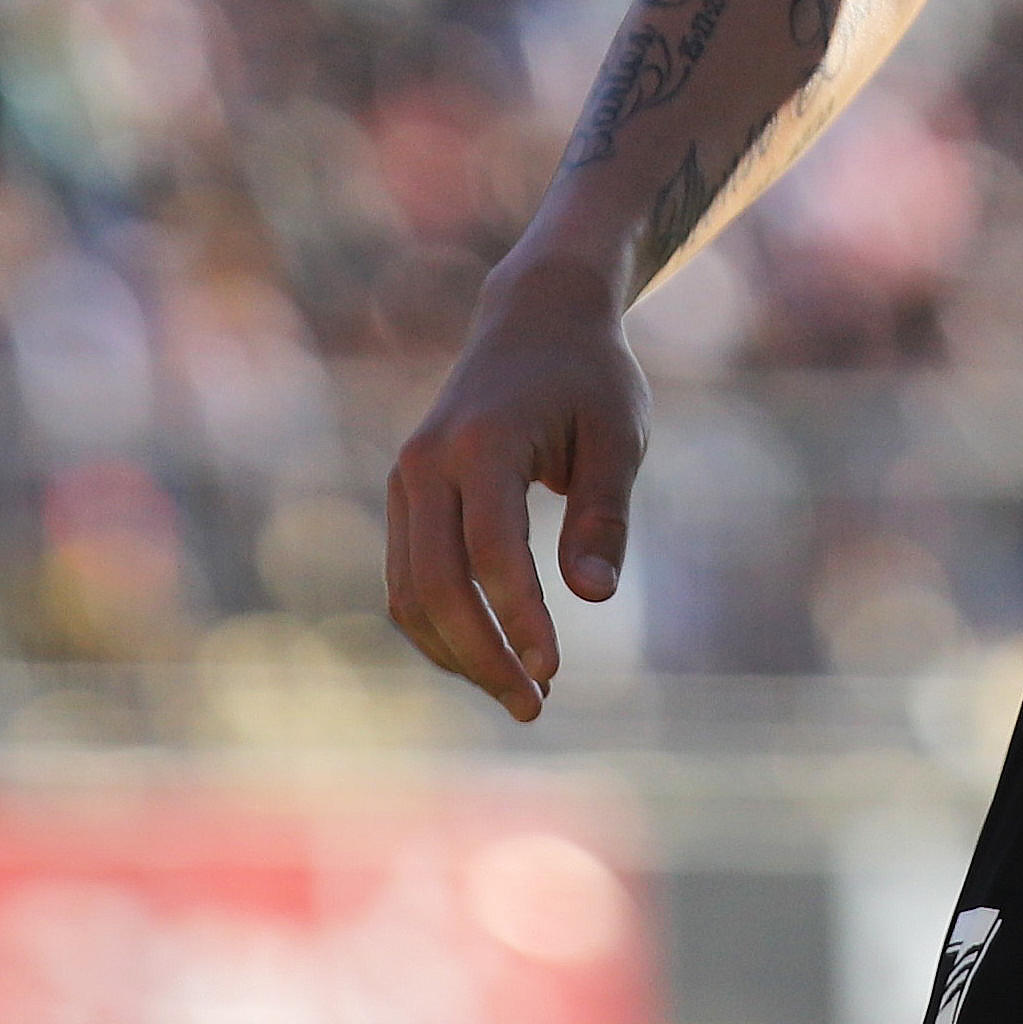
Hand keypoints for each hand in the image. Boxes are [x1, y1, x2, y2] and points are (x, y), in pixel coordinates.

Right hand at [385, 251, 648, 720]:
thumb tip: (593, 598)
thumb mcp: (618, 435)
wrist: (535, 318)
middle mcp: (426, 464)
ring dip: (456, 652)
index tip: (555, 670)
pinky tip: (489, 657)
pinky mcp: (405, 499)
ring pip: (410, 593)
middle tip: (536, 705)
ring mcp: (405, 482)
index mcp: (481, 442)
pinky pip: (408, 580)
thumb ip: (604, 516)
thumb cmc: (590, 378)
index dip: (520, 617)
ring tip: (521, 694)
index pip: (492, 551)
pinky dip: (441, 627)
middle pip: (435, 585)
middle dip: (482, 655)